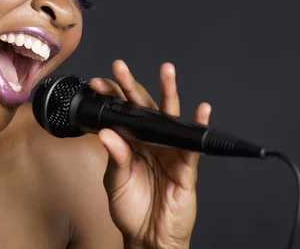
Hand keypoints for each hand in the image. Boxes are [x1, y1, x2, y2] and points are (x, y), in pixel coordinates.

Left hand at [91, 60, 210, 248]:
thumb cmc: (132, 209)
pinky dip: (198, 125)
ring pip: (170, 118)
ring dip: (169, 93)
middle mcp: (151, 142)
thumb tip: (107, 133)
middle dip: (132, 86)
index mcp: (132, 143)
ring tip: (167, 71)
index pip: (121, 113)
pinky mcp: (186, 167)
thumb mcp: (116, 182)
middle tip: (120, 67)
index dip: (112, 97)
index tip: (99, 82)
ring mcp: (169, 151)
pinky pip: (192, 145)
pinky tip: (201, 110)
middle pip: (143, 108)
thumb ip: (115, 157)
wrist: (149, 237)